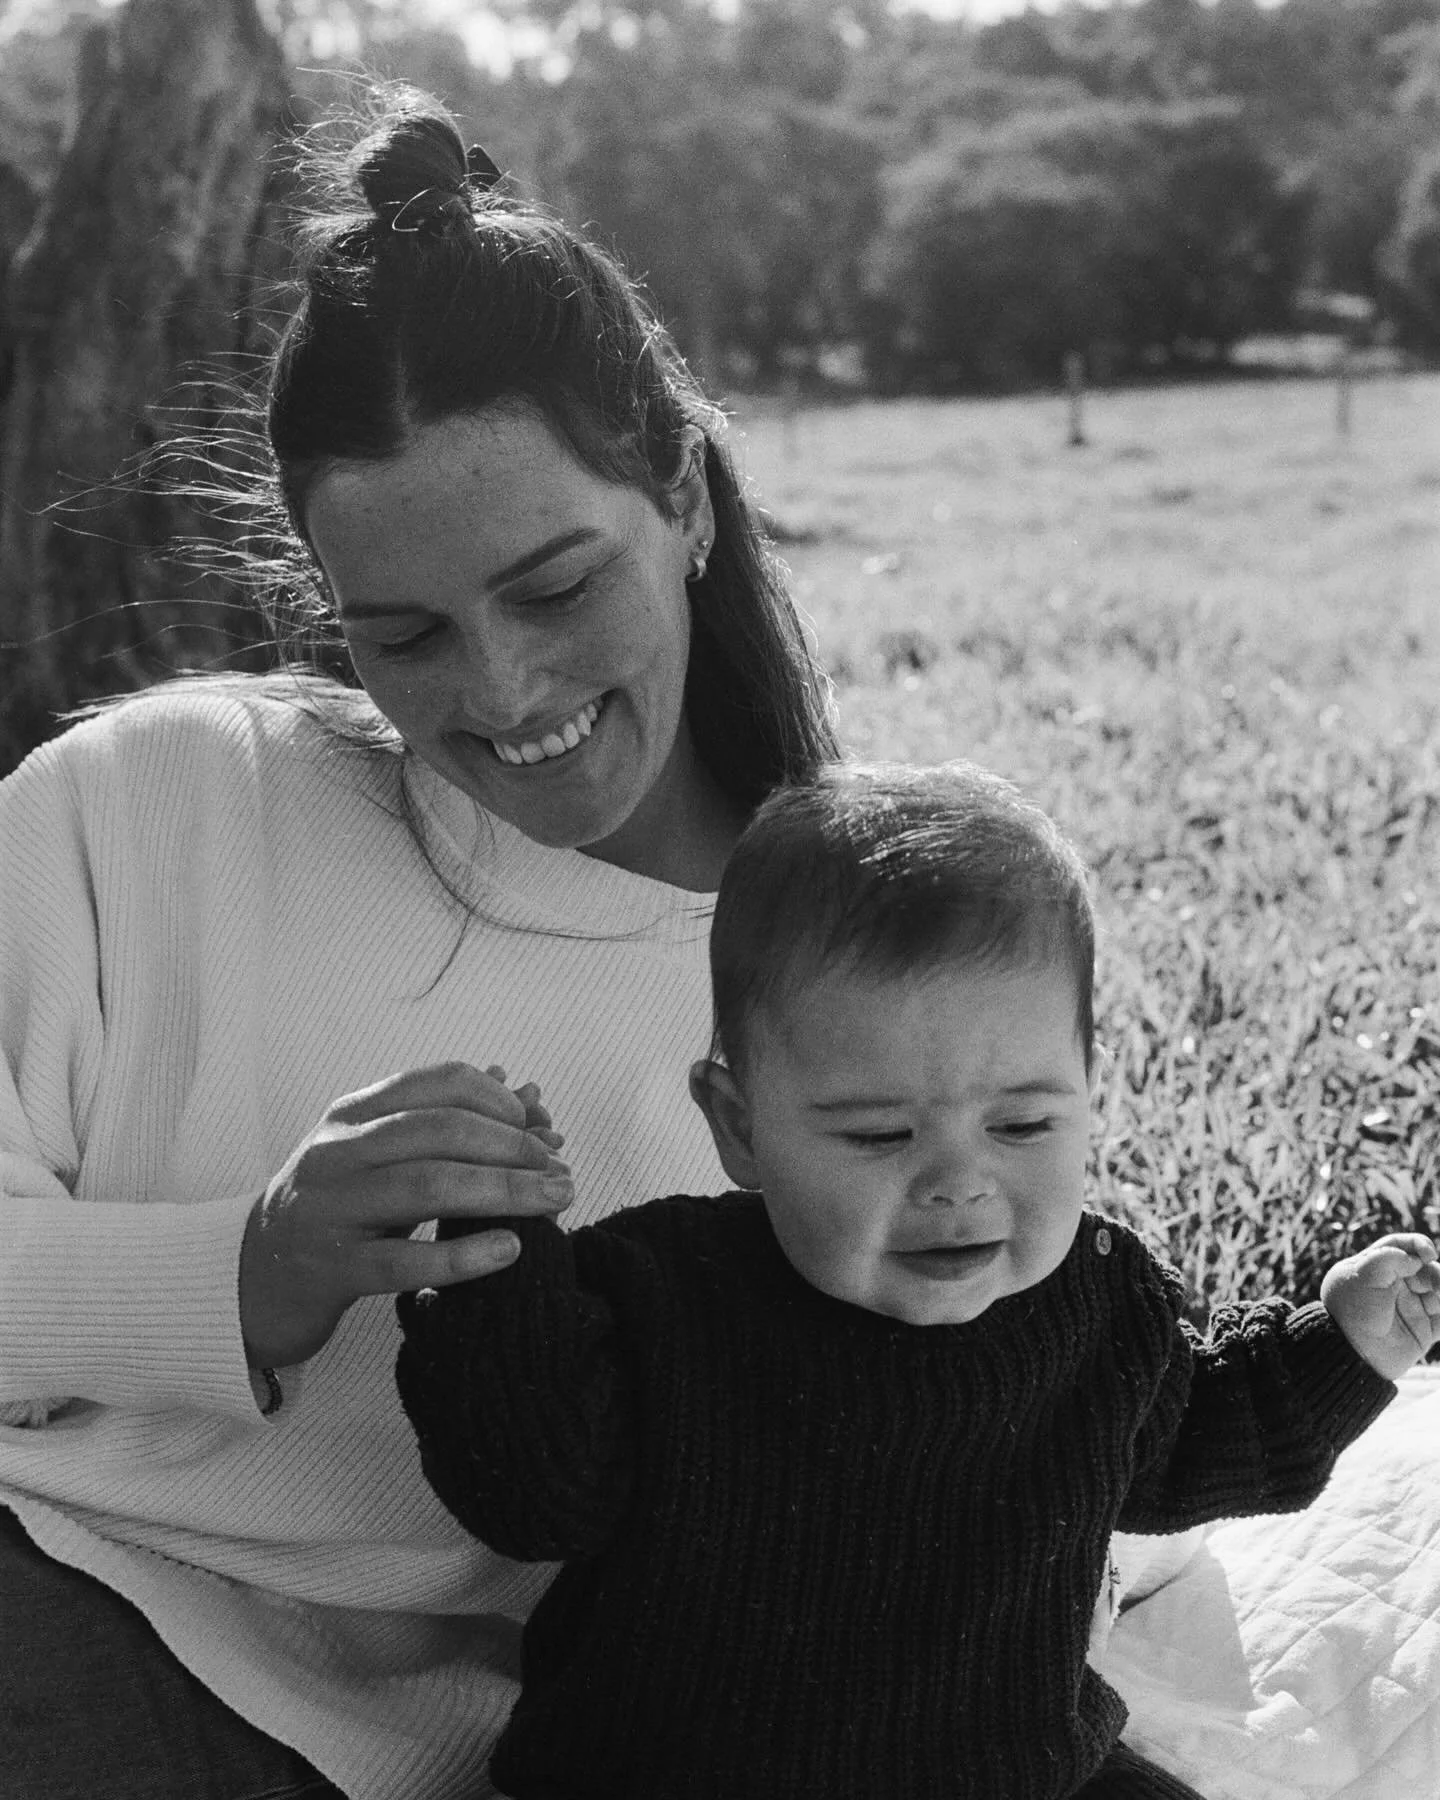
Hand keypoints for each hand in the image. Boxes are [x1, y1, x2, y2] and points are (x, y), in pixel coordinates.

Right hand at [240, 1062, 571, 1369]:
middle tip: (560, 1169)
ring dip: (504, 1191)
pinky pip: (403, 1260)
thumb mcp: (381, 1158)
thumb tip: (527, 1090)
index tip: (541, 1126)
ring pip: (426, 1186)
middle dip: (512, 1145)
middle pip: (439, 1130)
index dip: (499, 1100)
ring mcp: (329, 1210)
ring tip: (555, 1201)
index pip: (436, 1083)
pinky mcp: (329, 1270)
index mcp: (351, 1114)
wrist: (250, 1280)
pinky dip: (463, 1254)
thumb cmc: (336, 1211)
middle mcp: (336, 1153)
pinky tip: (509, 1249)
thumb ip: (447, 1125)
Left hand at [1320, 1232, 1439, 1380]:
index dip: (1417, 1244)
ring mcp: (1411, 1307)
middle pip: (1425, 1268)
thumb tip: (1415, 1259)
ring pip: (1438, 1290)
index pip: (1400, 1246)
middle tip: (1437, 1284)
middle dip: (1435, 1272)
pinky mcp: (1424, 1330)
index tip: (1428, 1252)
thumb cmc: (1352, 1312)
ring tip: (1439, 1295)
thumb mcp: (1362, 1277)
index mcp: (1375, 1268)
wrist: (1353, 1354)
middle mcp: (1394, 1285)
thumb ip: (1388, 1259)